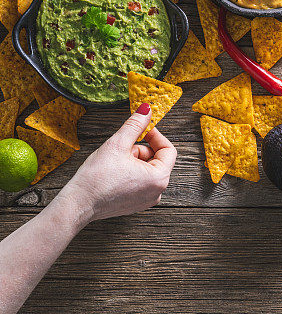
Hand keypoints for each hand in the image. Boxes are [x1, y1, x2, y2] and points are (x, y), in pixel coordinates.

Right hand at [59, 103, 176, 223]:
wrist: (80, 203)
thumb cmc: (97, 177)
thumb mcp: (118, 144)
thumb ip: (135, 124)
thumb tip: (146, 110)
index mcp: (159, 178)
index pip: (169, 150)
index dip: (155, 135)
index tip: (143, 128)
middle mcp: (157, 192)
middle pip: (157, 160)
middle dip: (140, 150)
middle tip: (121, 148)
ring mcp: (147, 200)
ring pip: (147, 170)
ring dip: (134, 161)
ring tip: (114, 163)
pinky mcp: (137, 204)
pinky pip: (140, 182)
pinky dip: (130, 173)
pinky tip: (114, 174)